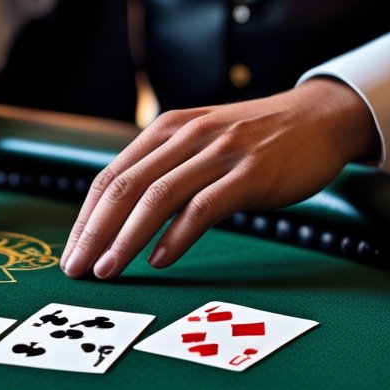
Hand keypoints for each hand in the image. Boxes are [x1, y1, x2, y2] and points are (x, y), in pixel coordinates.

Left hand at [60, 78, 379, 278]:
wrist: (319, 118)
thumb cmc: (255, 141)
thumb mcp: (201, 144)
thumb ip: (166, 170)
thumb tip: (122, 218)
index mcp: (166, 130)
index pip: (110, 176)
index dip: (85, 218)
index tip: (70, 253)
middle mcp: (186, 137)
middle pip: (125, 187)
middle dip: (93, 232)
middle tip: (75, 269)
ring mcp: (219, 153)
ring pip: (157, 198)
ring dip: (125, 239)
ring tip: (107, 271)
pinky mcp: (251, 173)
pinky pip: (203, 207)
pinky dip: (176, 237)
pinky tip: (158, 260)